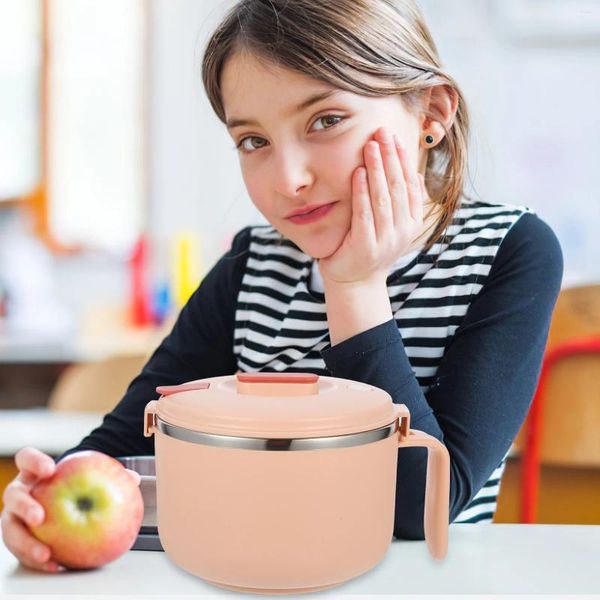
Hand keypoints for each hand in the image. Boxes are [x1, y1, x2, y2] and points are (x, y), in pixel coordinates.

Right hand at [1, 447, 140, 572]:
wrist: (63, 503)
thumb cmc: (74, 486)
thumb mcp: (88, 478)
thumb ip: (108, 476)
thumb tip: (133, 478)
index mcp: (34, 472)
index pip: (27, 459)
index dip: (35, 462)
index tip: (50, 470)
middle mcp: (21, 493)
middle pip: (13, 495)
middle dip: (24, 506)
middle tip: (40, 517)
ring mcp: (16, 516)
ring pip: (11, 529)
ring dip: (26, 543)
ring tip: (46, 553)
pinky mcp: (19, 538)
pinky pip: (23, 551)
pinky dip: (38, 560)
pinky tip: (55, 565)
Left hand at [317, 126, 425, 285]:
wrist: (355, 282)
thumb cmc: (369, 246)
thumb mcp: (391, 224)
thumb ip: (402, 201)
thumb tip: (415, 173)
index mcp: (412, 222)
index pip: (410, 184)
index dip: (403, 159)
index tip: (394, 136)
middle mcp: (403, 231)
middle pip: (398, 186)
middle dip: (391, 157)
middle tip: (381, 132)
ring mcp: (385, 240)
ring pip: (384, 198)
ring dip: (378, 169)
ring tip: (371, 146)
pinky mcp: (365, 246)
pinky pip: (365, 214)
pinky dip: (362, 192)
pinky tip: (359, 173)